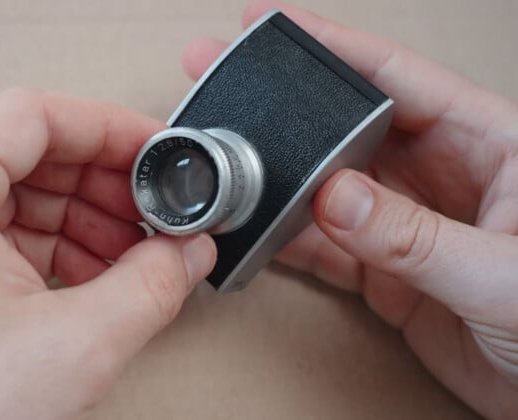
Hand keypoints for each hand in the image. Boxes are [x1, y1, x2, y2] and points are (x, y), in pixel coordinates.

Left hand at [0, 88, 216, 419]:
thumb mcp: (74, 345)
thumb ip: (151, 285)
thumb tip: (188, 250)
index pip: (33, 116)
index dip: (109, 129)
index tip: (157, 151)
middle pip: (29, 154)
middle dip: (104, 186)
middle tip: (158, 216)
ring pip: (19, 196)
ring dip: (86, 222)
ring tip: (137, 259)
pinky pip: (1, 235)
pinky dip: (55, 251)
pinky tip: (97, 281)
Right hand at [184, 1, 517, 416]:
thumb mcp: (501, 272)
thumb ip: (415, 235)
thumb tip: (334, 197)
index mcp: (486, 144)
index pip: (398, 79)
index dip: (334, 47)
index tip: (275, 26)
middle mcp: (441, 176)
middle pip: (347, 128)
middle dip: (286, 109)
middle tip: (227, 85)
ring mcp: (408, 224)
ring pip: (326, 189)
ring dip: (276, 180)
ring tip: (226, 162)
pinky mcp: (388, 273)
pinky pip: (325, 247)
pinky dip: (285, 241)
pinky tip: (253, 230)